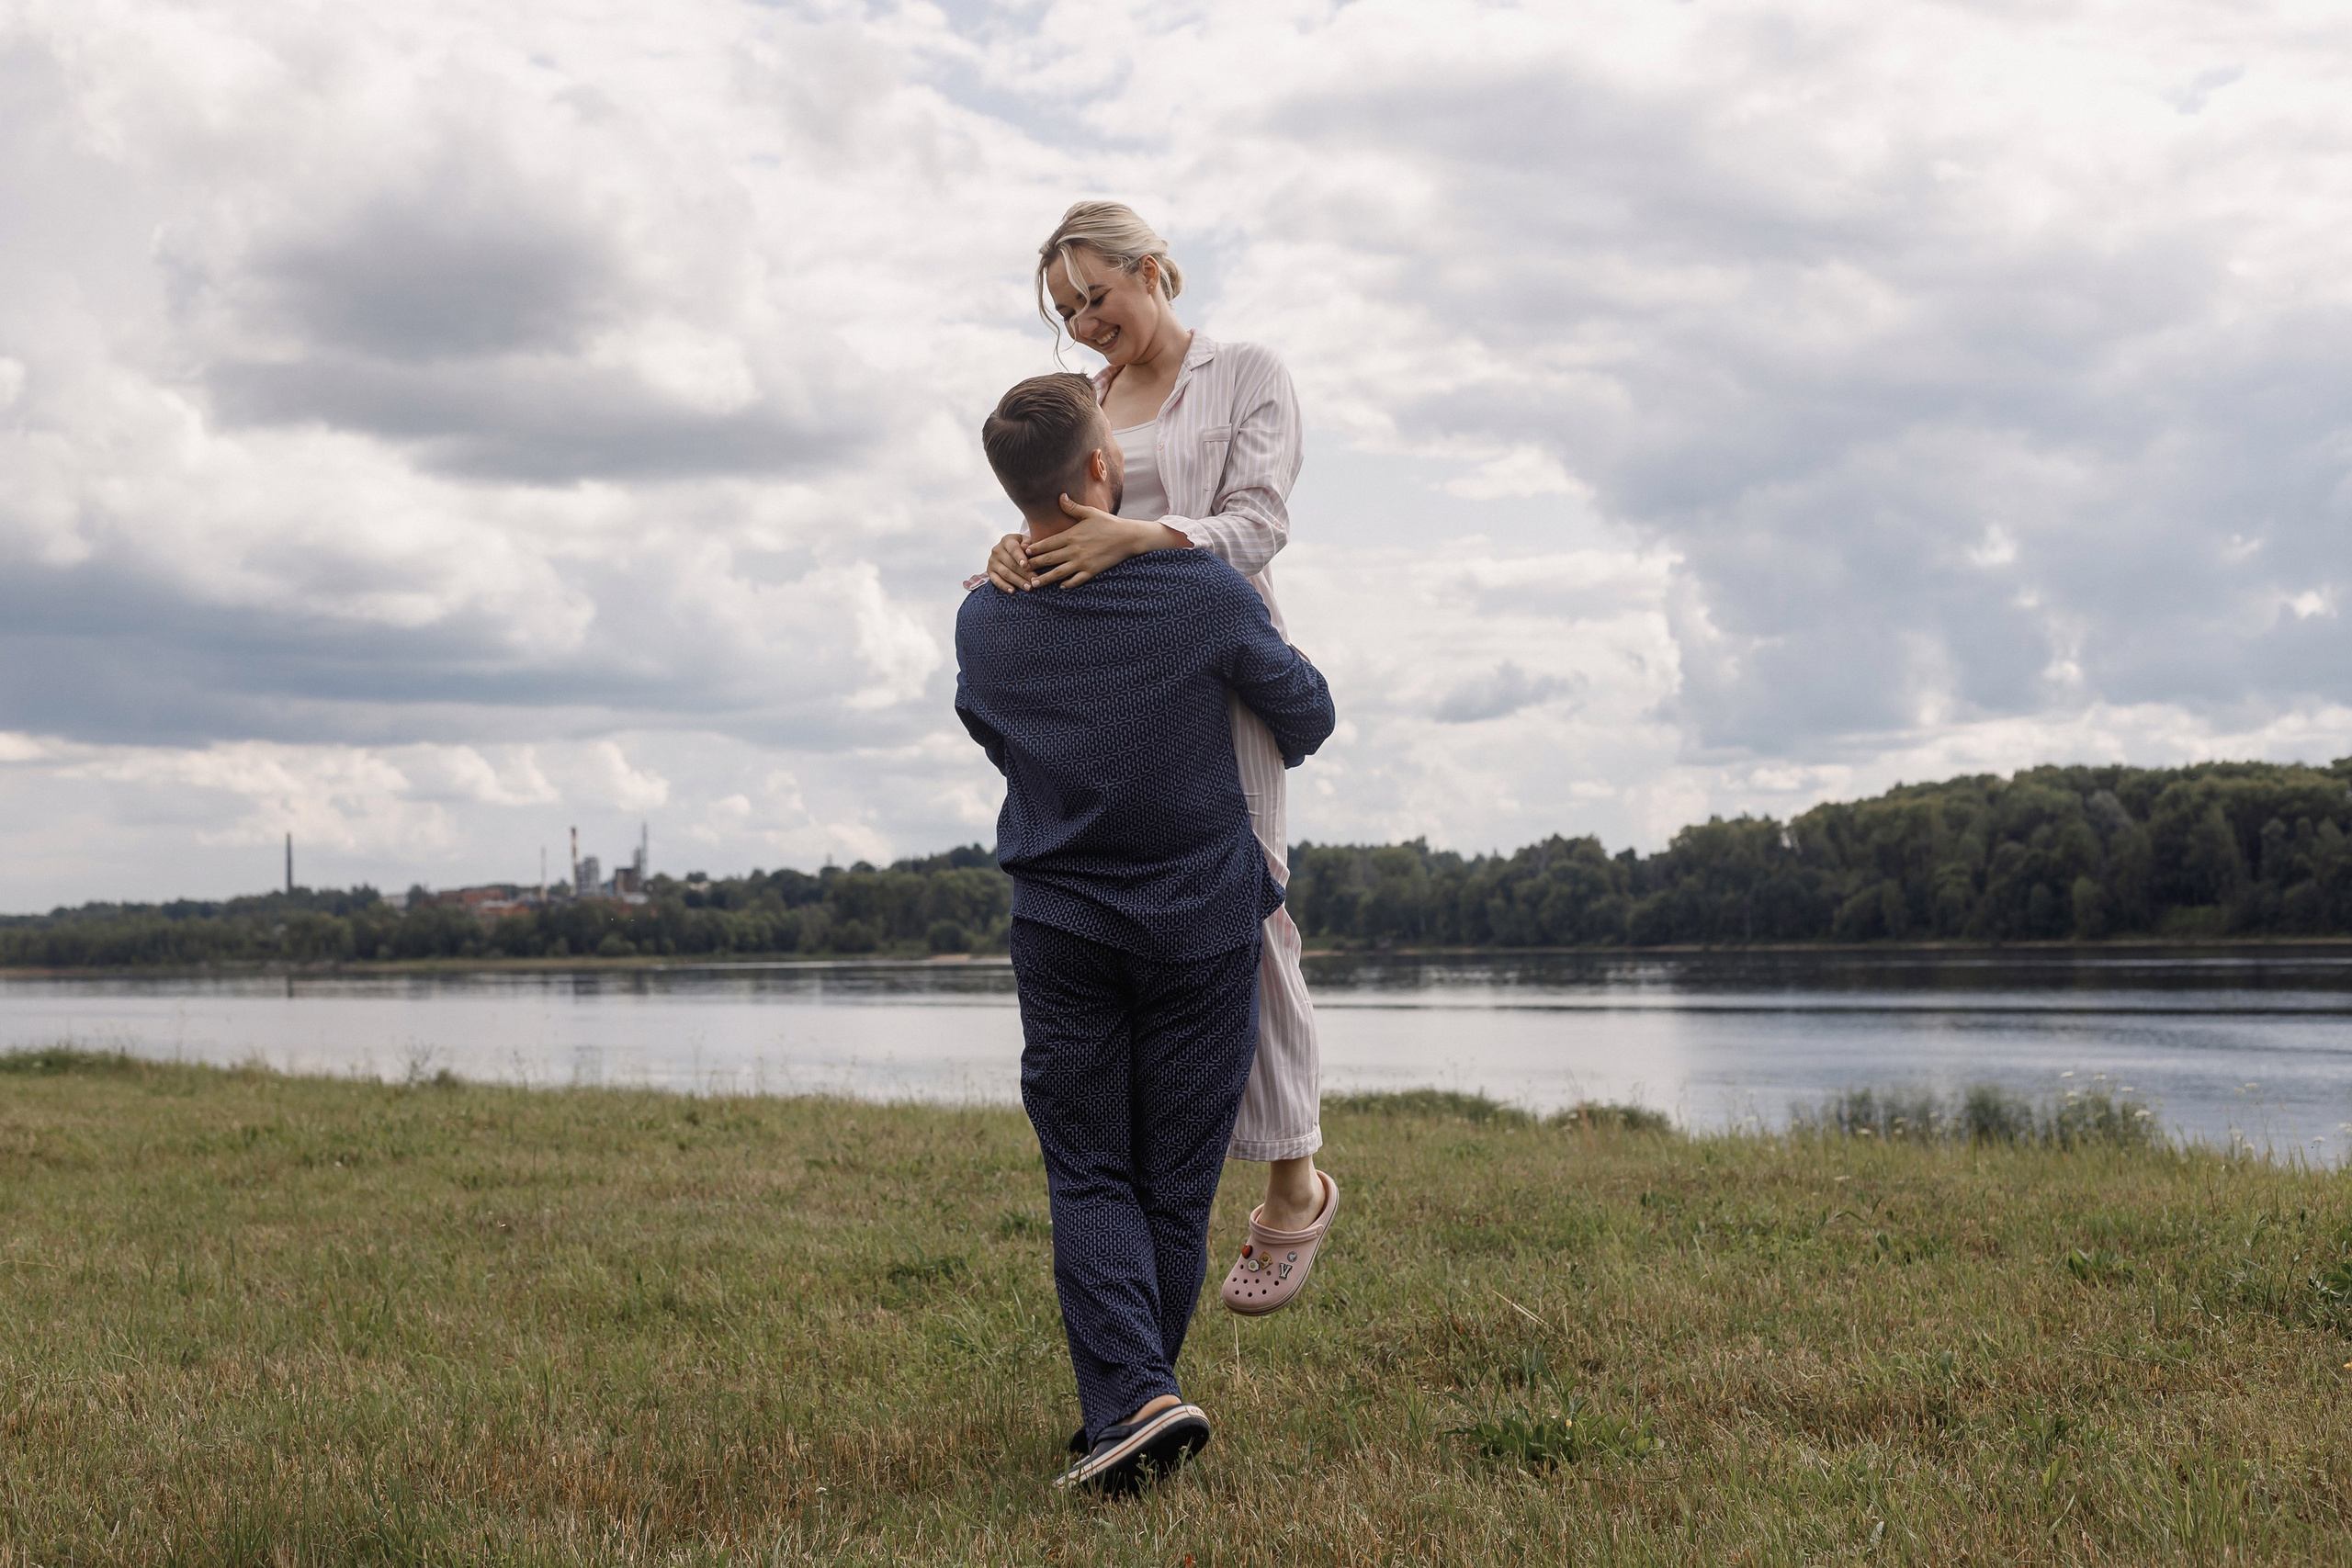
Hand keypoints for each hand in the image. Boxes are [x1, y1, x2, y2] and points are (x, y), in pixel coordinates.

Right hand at [984, 532, 1033, 592]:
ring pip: (1005, 573)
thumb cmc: (1023, 546)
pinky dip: (1004, 586)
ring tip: (1029, 587)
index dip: (1019, 557)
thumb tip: (1026, 549)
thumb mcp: (1026, 541)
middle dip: (1024, 573)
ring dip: (1018, 581)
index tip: (1026, 566)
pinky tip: (1013, 591)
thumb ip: (1028, 543)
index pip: (1013, 549)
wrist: (1010, 550)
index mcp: (1007, 540)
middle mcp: (997, 550)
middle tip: (1034, 580)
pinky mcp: (989, 572)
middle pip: (1011, 564)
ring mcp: (992, 562)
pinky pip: (996, 581)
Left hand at [1025, 496, 1190, 587]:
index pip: (1047, 544)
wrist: (1128, 537)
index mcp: (1071, 535)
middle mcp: (1074, 550)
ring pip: (1059, 573)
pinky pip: (1076, 580)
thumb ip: (1072, 507)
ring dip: (1045, 579)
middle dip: (1034, 565)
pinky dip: (1068, 584)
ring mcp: (1083, 562)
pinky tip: (1061, 587)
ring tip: (1034, 584)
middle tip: (1021, 569)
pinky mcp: (1092, 571)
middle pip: (1049, 559)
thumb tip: (1060, 496)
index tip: (1023, 552)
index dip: (1034, 549)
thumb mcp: (1090, 512)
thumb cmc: (1109, 523)